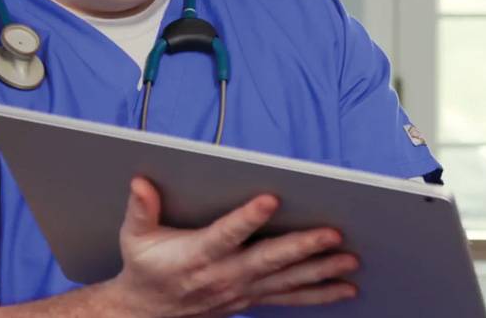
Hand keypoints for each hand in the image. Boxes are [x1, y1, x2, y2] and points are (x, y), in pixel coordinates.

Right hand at [109, 177, 358, 317]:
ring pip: (287, 281)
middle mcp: (224, 275)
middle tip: (334, 234)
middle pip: (269, 260)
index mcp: (197, 255)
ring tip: (351, 260)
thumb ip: (140, 208)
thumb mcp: (134, 237)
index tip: (270, 199)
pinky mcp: (253, 298)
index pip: (226, 235)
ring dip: (321, 271)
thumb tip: (141, 181)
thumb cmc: (145, 267)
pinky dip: (320, 294)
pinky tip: (346, 287)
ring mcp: (242, 290)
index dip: (247, 219)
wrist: (144, 314)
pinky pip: (291, 298)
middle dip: (303, 247)